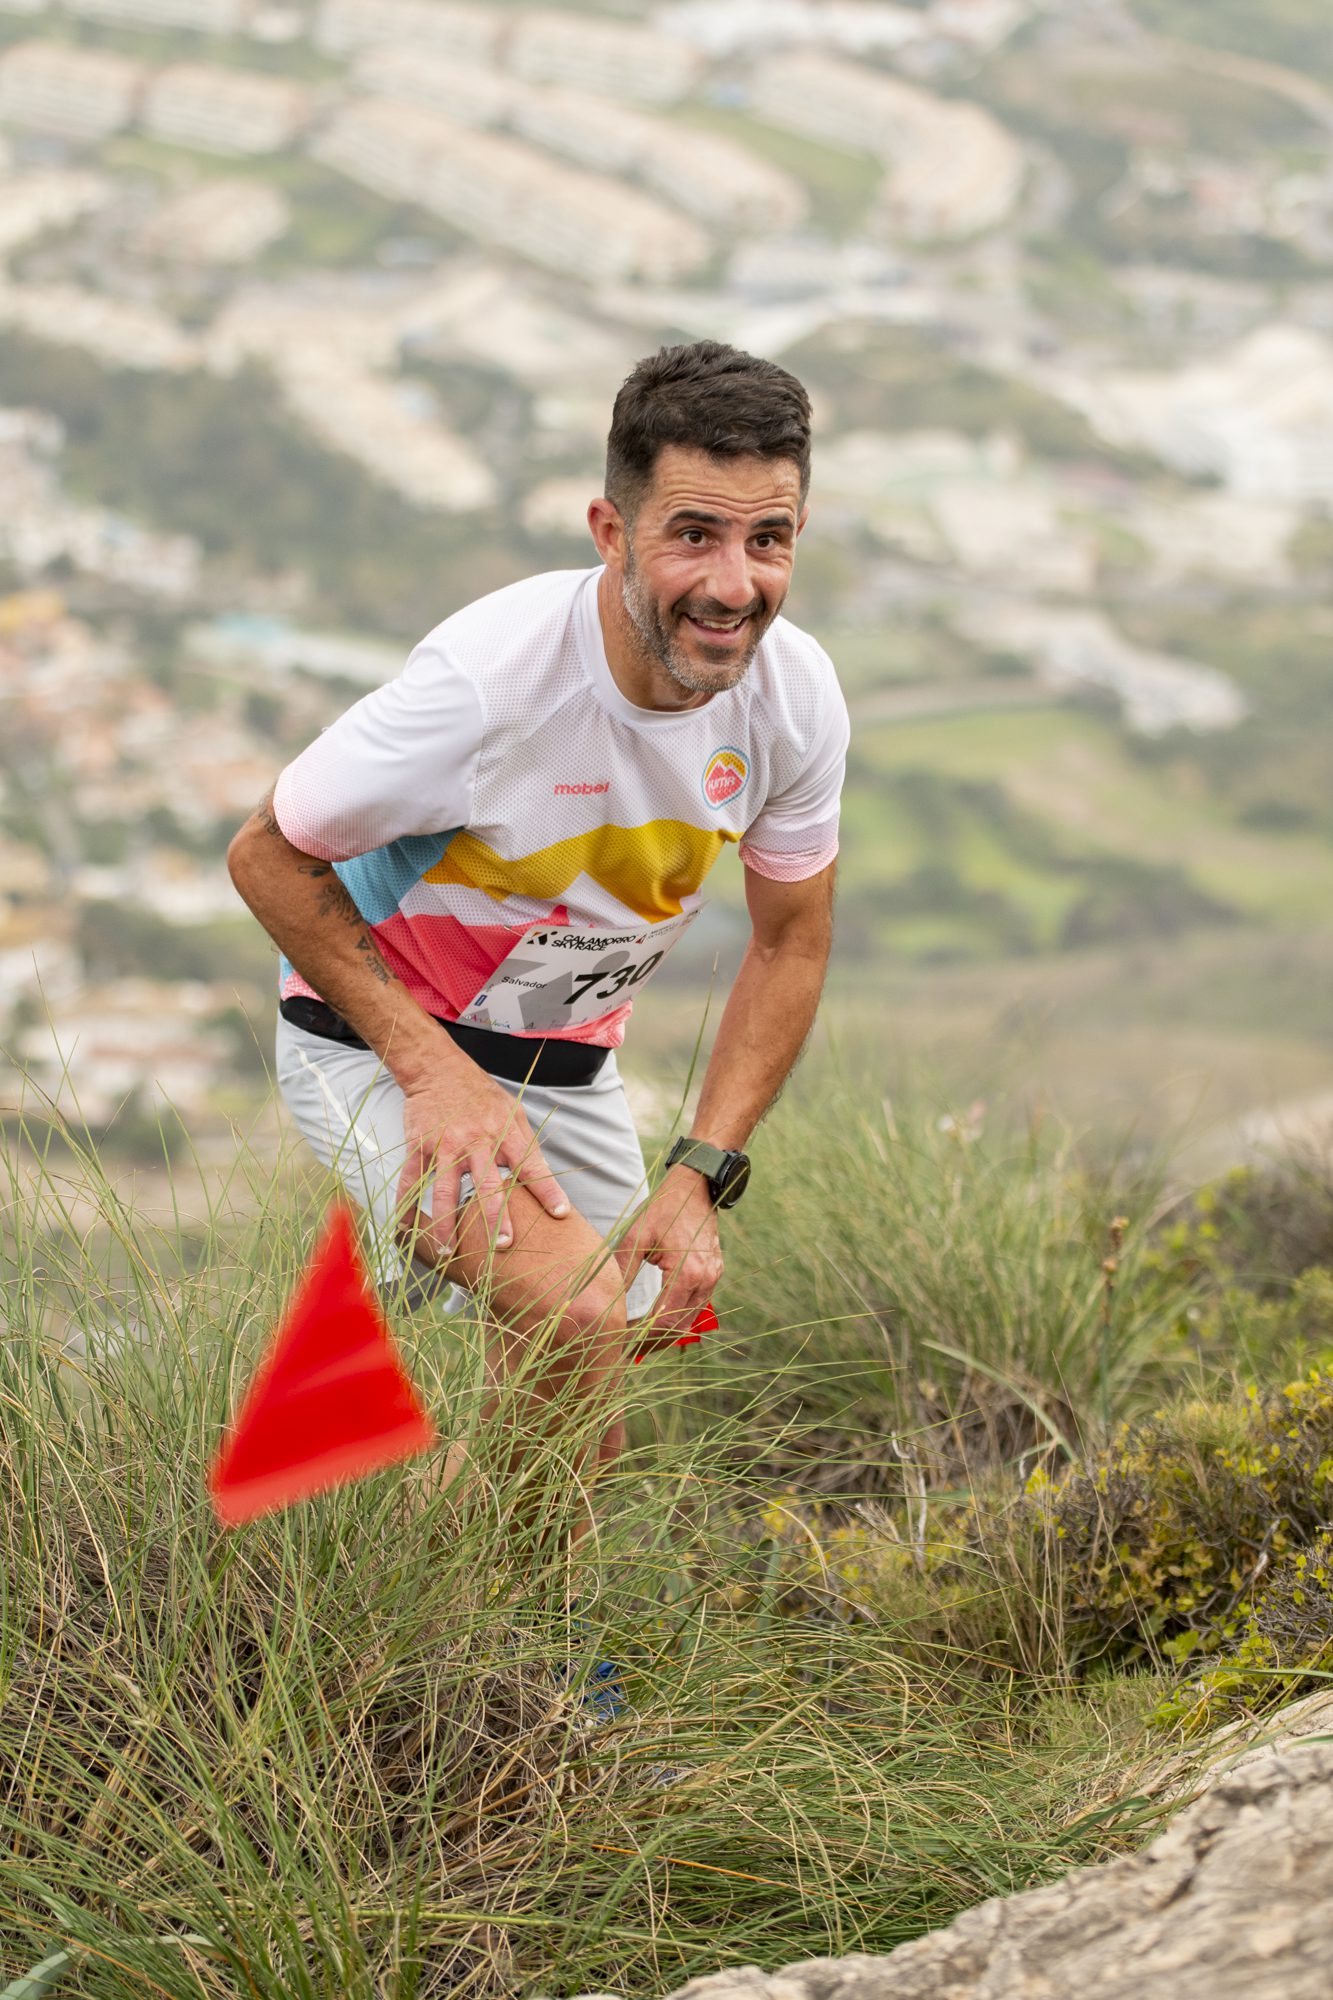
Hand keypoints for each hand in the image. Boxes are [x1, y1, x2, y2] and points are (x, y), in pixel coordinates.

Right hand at [393, 1043, 568, 1263]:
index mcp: (505, 1133)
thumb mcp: (513, 1113)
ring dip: (446, 1224)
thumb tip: (544, 1181)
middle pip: (487, 1185)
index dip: (547, 1190)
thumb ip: (525, 1147)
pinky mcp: (420, 1146)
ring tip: (450, 1252)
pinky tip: (407, 1228)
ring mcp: (446, 1145)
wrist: (438, 1069)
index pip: (532, 1166)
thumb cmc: (481, 1095)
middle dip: (497, 1217)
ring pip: (444, 1190)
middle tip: (504, 1246)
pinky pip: (412, 1180)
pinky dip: (407, 1205)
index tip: (560, 1213)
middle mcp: (477, 1141)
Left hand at [617, 1165, 722, 1353]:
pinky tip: (655, 1317)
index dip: (641, 1336)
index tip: (620, 1340)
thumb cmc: (663, 1209)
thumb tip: (606, 1302)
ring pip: (689, 1320)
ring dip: (664, 1331)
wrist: (695, 1187)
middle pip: (678, 1328)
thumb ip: (622, 1271)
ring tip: (637, 1335)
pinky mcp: (714, 1274)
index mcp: (687, 1273)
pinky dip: (676, 1316)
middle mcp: (705, 1280)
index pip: (663, 1322)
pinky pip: (695, 1306)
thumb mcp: (636, 1236)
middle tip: (625, 1346)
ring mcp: (713, 1278)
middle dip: (652, 1341)